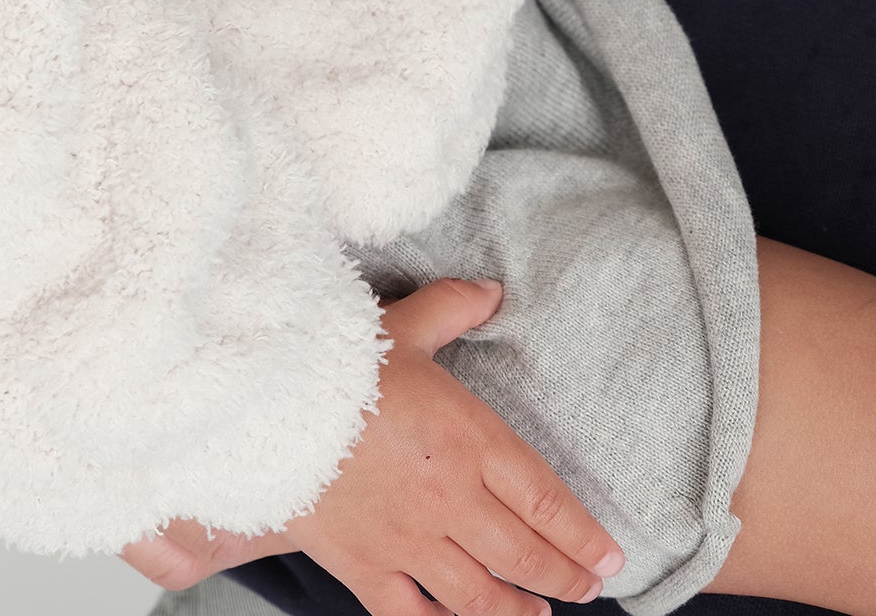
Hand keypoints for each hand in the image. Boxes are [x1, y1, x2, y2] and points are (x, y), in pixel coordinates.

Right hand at [121, 280, 625, 614]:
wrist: (265, 400)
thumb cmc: (335, 359)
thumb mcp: (402, 325)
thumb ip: (452, 308)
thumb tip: (492, 291)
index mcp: (469, 440)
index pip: (546, 501)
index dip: (583, 537)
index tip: (610, 557)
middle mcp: (450, 500)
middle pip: (523, 555)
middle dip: (564, 576)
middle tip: (588, 587)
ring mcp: (408, 541)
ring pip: (480, 596)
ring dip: (517, 609)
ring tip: (538, 614)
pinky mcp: (365, 565)